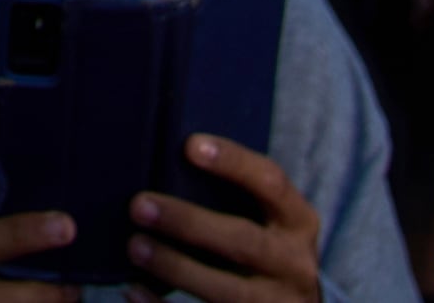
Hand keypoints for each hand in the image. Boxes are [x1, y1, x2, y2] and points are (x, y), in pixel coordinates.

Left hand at [131, 130, 325, 302]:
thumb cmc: (265, 249)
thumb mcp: (268, 221)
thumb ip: (235, 197)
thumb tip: (164, 164)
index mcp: (298, 223)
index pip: (271, 183)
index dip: (233, 162)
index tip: (190, 146)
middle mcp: (294, 265)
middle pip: (243, 242)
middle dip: (189, 223)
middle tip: (139, 205)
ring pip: (227, 291)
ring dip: (175, 268)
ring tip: (135, 247)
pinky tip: (135, 290)